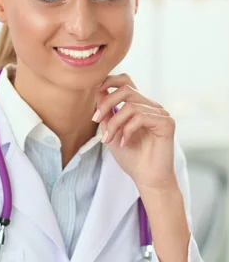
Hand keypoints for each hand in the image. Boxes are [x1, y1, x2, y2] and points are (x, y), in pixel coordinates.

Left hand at [93, 74, 175, 190]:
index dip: (109, 81)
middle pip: (126, 89)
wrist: (147, 179)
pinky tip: (125, 143)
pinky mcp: (167, 123)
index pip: (126, 82)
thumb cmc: (132, 159)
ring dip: (115, 123)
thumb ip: (107, 114)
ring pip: (130, 106)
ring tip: (111, 140)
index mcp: (139, 106)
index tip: (94, 92)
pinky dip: (128, 130)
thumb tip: (99, 91)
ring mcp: (161, 114)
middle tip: (95, 120)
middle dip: (106, 103)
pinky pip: (141, 117)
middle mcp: (151, 106)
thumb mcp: (112, 133)